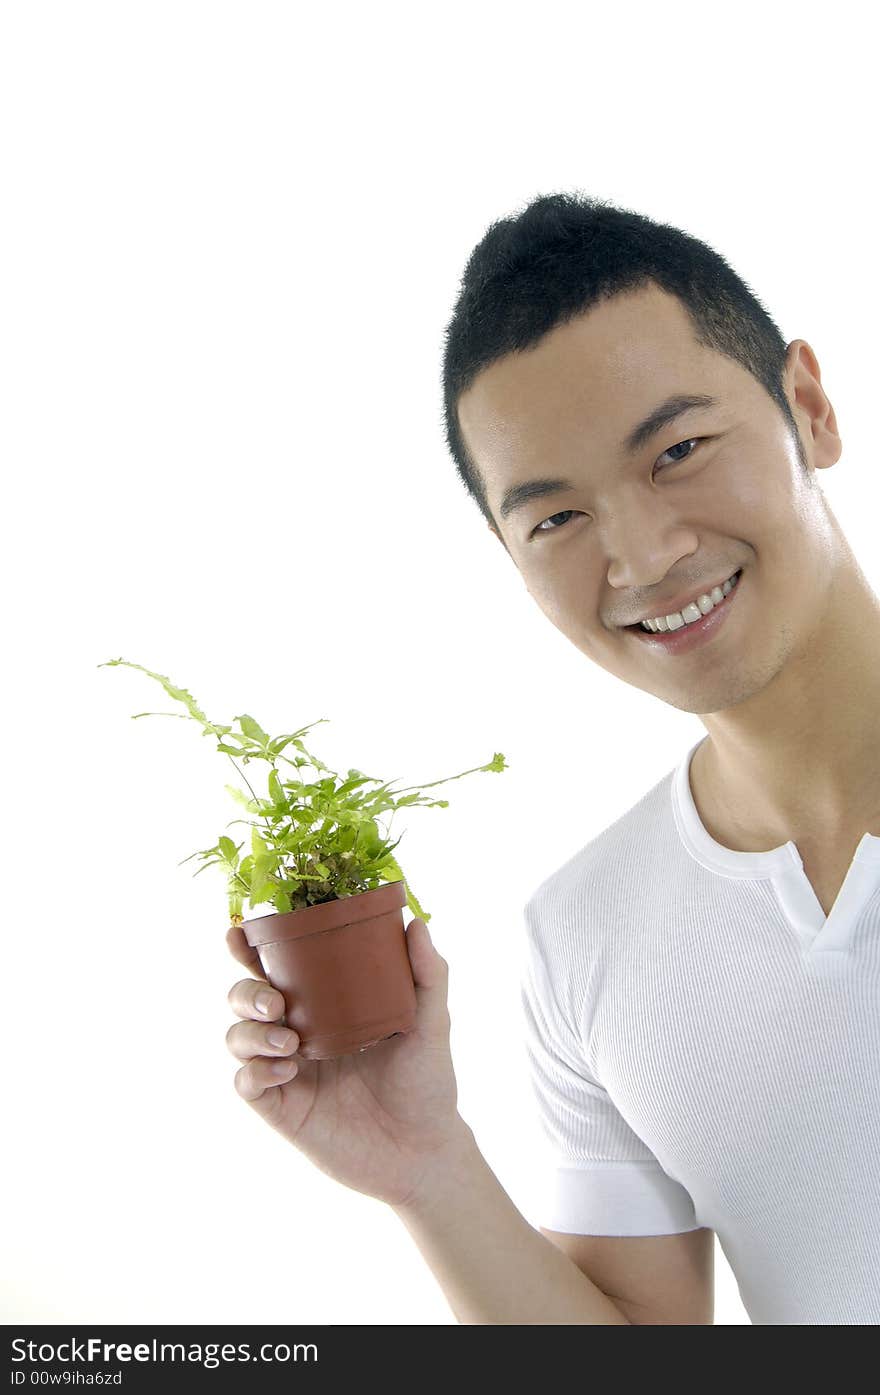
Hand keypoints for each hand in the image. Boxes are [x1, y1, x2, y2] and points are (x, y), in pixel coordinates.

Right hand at [225, 915, 473, 1207]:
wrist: (425, 1151)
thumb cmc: (427, 1083)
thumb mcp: (432, 1024)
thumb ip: (428, 975)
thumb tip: (416, 923)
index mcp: (325, 1005)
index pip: (278, 968)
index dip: (250, 949)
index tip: (239, 932)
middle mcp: (298, 1033)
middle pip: (245, 999)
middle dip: (245, 991)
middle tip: (275, 1001)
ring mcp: (287, 1072)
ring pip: (238, 1038)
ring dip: (250, 1032)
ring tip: (287, 1042)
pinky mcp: (282, 1109)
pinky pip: (246, 1084)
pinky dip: (255, 1071)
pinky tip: (286, 1070)